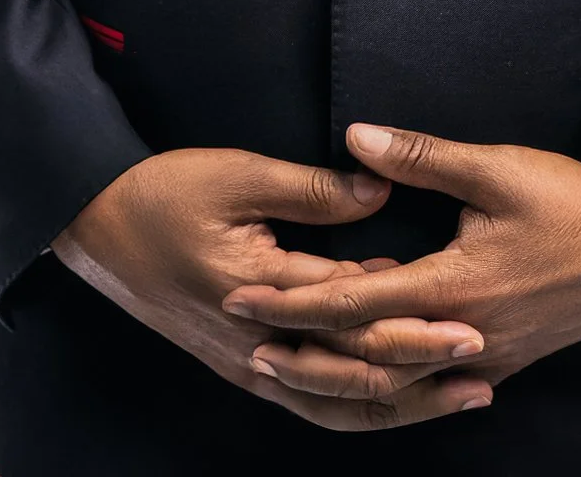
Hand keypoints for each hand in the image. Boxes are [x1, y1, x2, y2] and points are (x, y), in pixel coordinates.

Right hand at [52, 148, 490, 427]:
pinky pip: (310, 402)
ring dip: (401, 402)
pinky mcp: (243, 366)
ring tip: (459, 394)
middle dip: (423, 372)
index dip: (415, 322)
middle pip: (354, 375)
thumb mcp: (239, 175)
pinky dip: (357, 405)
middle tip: (483, 361)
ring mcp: (248, 365)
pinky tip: (395, 398)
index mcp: (259, 295)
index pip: (353, 318)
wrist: (97, 226)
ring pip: (335, 405)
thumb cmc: (164, 193)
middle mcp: (257, 346)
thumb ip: (313, 189)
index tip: (471, 317)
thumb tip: (380, 191)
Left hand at [224, 124, 580, 398]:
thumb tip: (356, 138)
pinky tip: (374, 369)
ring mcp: (485, 356)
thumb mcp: (498, 168)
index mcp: (452, 288)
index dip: (291, 301)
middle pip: (364, 358)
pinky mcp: (505, 359)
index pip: (352, 302)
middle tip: (246, 344)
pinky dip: (392, 380)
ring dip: (341, 371)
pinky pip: (433, 383)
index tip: (241, 298)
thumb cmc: (576, 203)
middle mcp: (462, 335)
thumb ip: (423, 157)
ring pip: (398, 380)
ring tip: (293, 361)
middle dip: (303, 351)